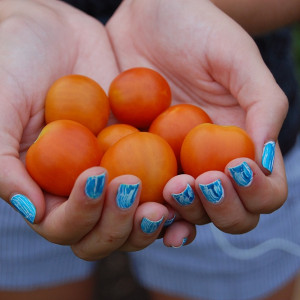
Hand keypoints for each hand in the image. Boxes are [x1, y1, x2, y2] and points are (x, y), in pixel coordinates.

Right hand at [0, 0, 195, 259]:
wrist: (54, 33)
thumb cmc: (16, 62)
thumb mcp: (1, 105)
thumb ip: (4, 163)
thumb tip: (31, 211)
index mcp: (47, 189)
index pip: (64, 226)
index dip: (81, 215)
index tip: (96, 176)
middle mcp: (82, 191)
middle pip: (104, 234)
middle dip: (121, 224)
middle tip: (134, 190)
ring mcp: (114, 174)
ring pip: (137, 219)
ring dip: (154, 218)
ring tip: (172, 193)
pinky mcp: (142, 155)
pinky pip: (163, 183)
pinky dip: (178, 192)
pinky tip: (191, 183)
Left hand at [107, 0, 288, 232]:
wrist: (149, 20)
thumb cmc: (197, 30)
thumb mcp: (237, 58)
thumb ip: (263, 105)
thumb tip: (264, 158)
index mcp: (243, 144)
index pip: (266, 190)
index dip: (257, 193)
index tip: (233, 168)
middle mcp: (212, 163)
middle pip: (230, 214)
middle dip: (219, 209)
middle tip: (194, 181)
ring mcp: (177, 166)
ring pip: (190, 214)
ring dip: (184, 214)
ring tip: (170, 187)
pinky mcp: (141, 160)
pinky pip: (147, 197)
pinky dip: (148, 209)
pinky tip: (140, 201)